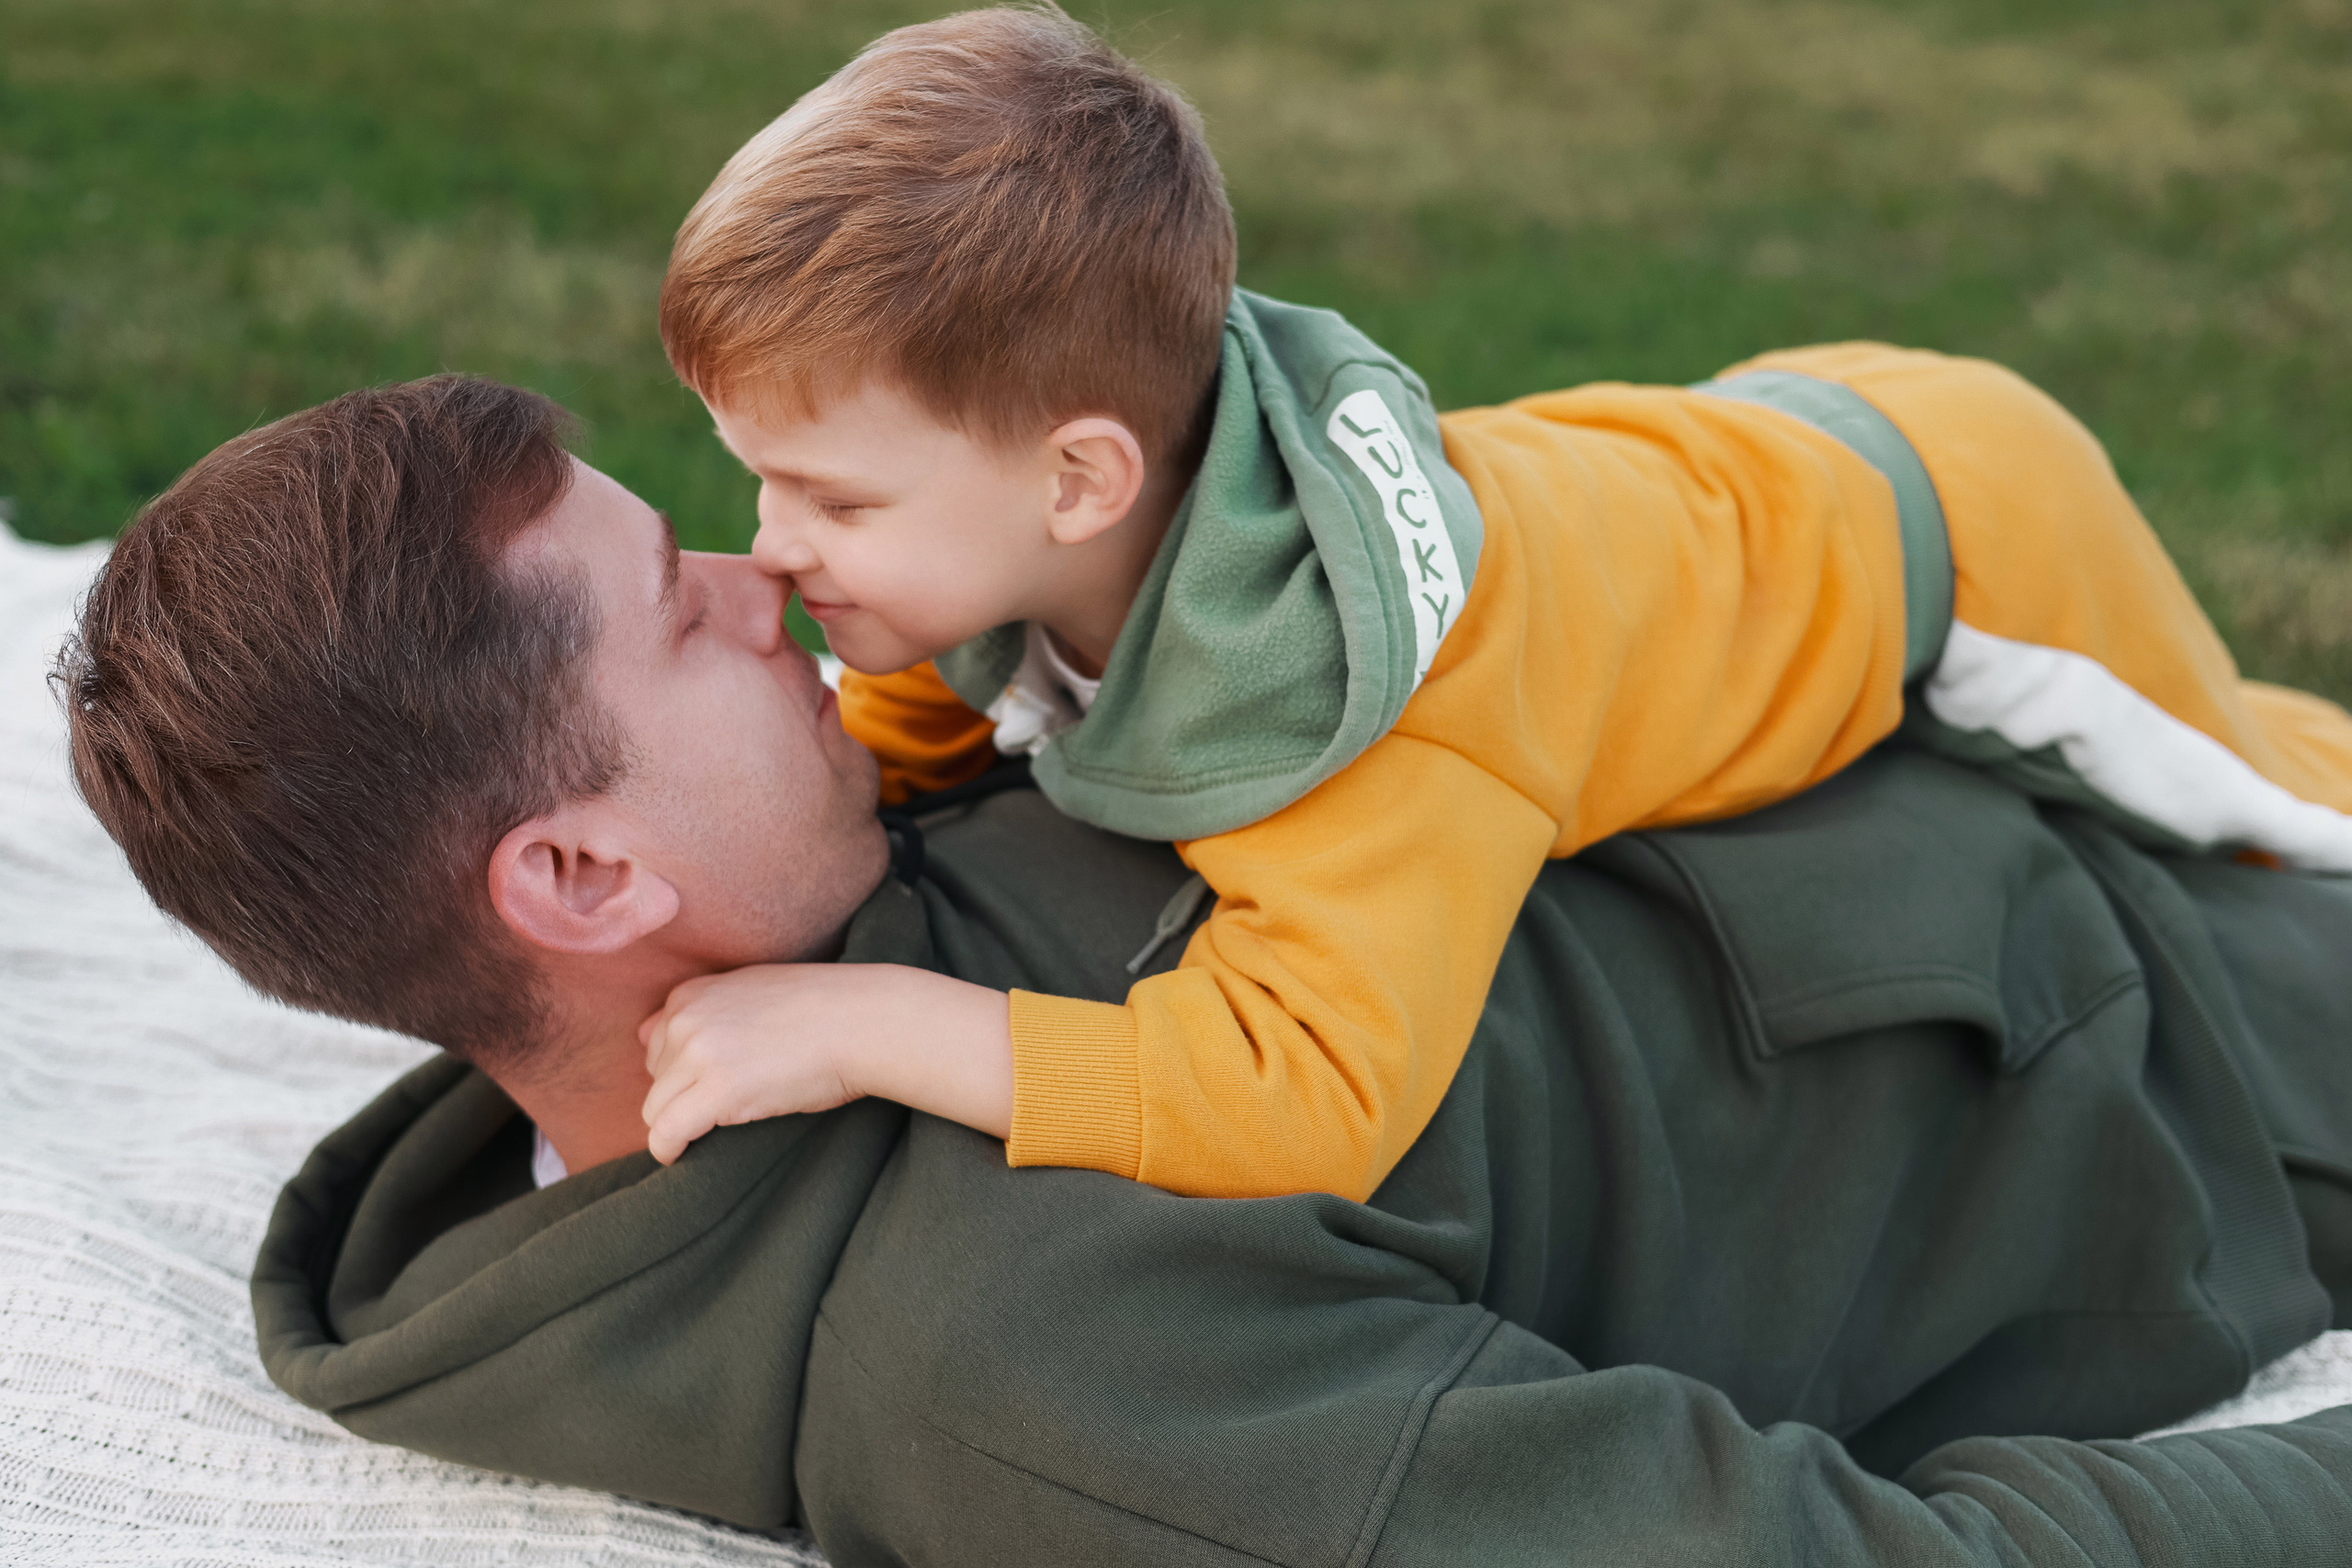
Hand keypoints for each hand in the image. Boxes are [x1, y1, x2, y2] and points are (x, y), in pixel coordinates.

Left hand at [638, 962, 1013, 1163]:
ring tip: (713, 1130)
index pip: (655, 1045)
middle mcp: (685, 1019)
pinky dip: (668, 1149)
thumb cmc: (821, 1009)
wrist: (863, 1021)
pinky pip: (667, 1133)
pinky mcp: (717, 1092)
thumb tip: (654, 1037)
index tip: (707, 1085)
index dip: (680, 1071)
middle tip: (724, 1105)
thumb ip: (708, 1009)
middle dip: (681, 1096)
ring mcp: (698, 1055)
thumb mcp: (752, 989)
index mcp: (691, 993)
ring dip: (678, 1124)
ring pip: (657, 1109)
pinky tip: (680, 1155)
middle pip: (655, 1079)